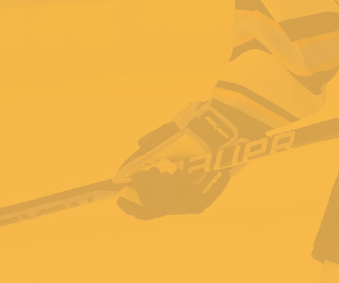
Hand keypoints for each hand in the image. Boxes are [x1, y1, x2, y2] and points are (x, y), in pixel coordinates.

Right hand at [115, 101, 240, 219]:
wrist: (217, 129)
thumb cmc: (188, 133)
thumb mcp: (160, 141)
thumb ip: (141, 157)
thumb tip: (121, 174)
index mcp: (163, 188)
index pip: (143, 209)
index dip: (130, 206)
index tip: (121, 197)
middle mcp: (175, 199)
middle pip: (152, 208)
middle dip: (145, 190)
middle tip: (144, 173)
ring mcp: (190, 201)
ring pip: (167, 206)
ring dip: (160, 189)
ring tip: (163, 171)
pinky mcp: (204, 200)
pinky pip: (186, 202)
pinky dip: (178, 189)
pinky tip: (178, 175)